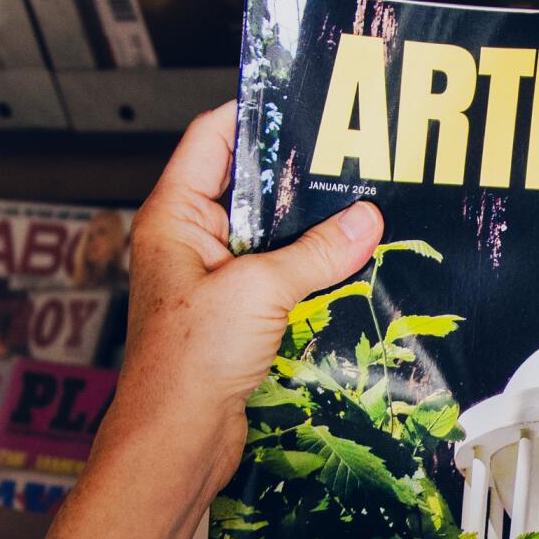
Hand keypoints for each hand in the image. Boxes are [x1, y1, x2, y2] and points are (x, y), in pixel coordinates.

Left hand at [109, 101, 383, 493]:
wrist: (177, 441)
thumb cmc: (188, 363)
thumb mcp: (260, 291)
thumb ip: (315, 254)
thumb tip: (363, 220)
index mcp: (174, 218)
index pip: (211, 139)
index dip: (251, 113)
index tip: (298, 98)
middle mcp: (189, 244)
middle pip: (246, 190)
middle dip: (295, 179)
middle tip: (347, 158)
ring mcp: (211, 283)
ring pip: (267, 240)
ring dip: (307, 234)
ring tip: (357, 211)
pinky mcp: (233, 320)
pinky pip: (276, 283)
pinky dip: (308, 277)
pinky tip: (345, 271)